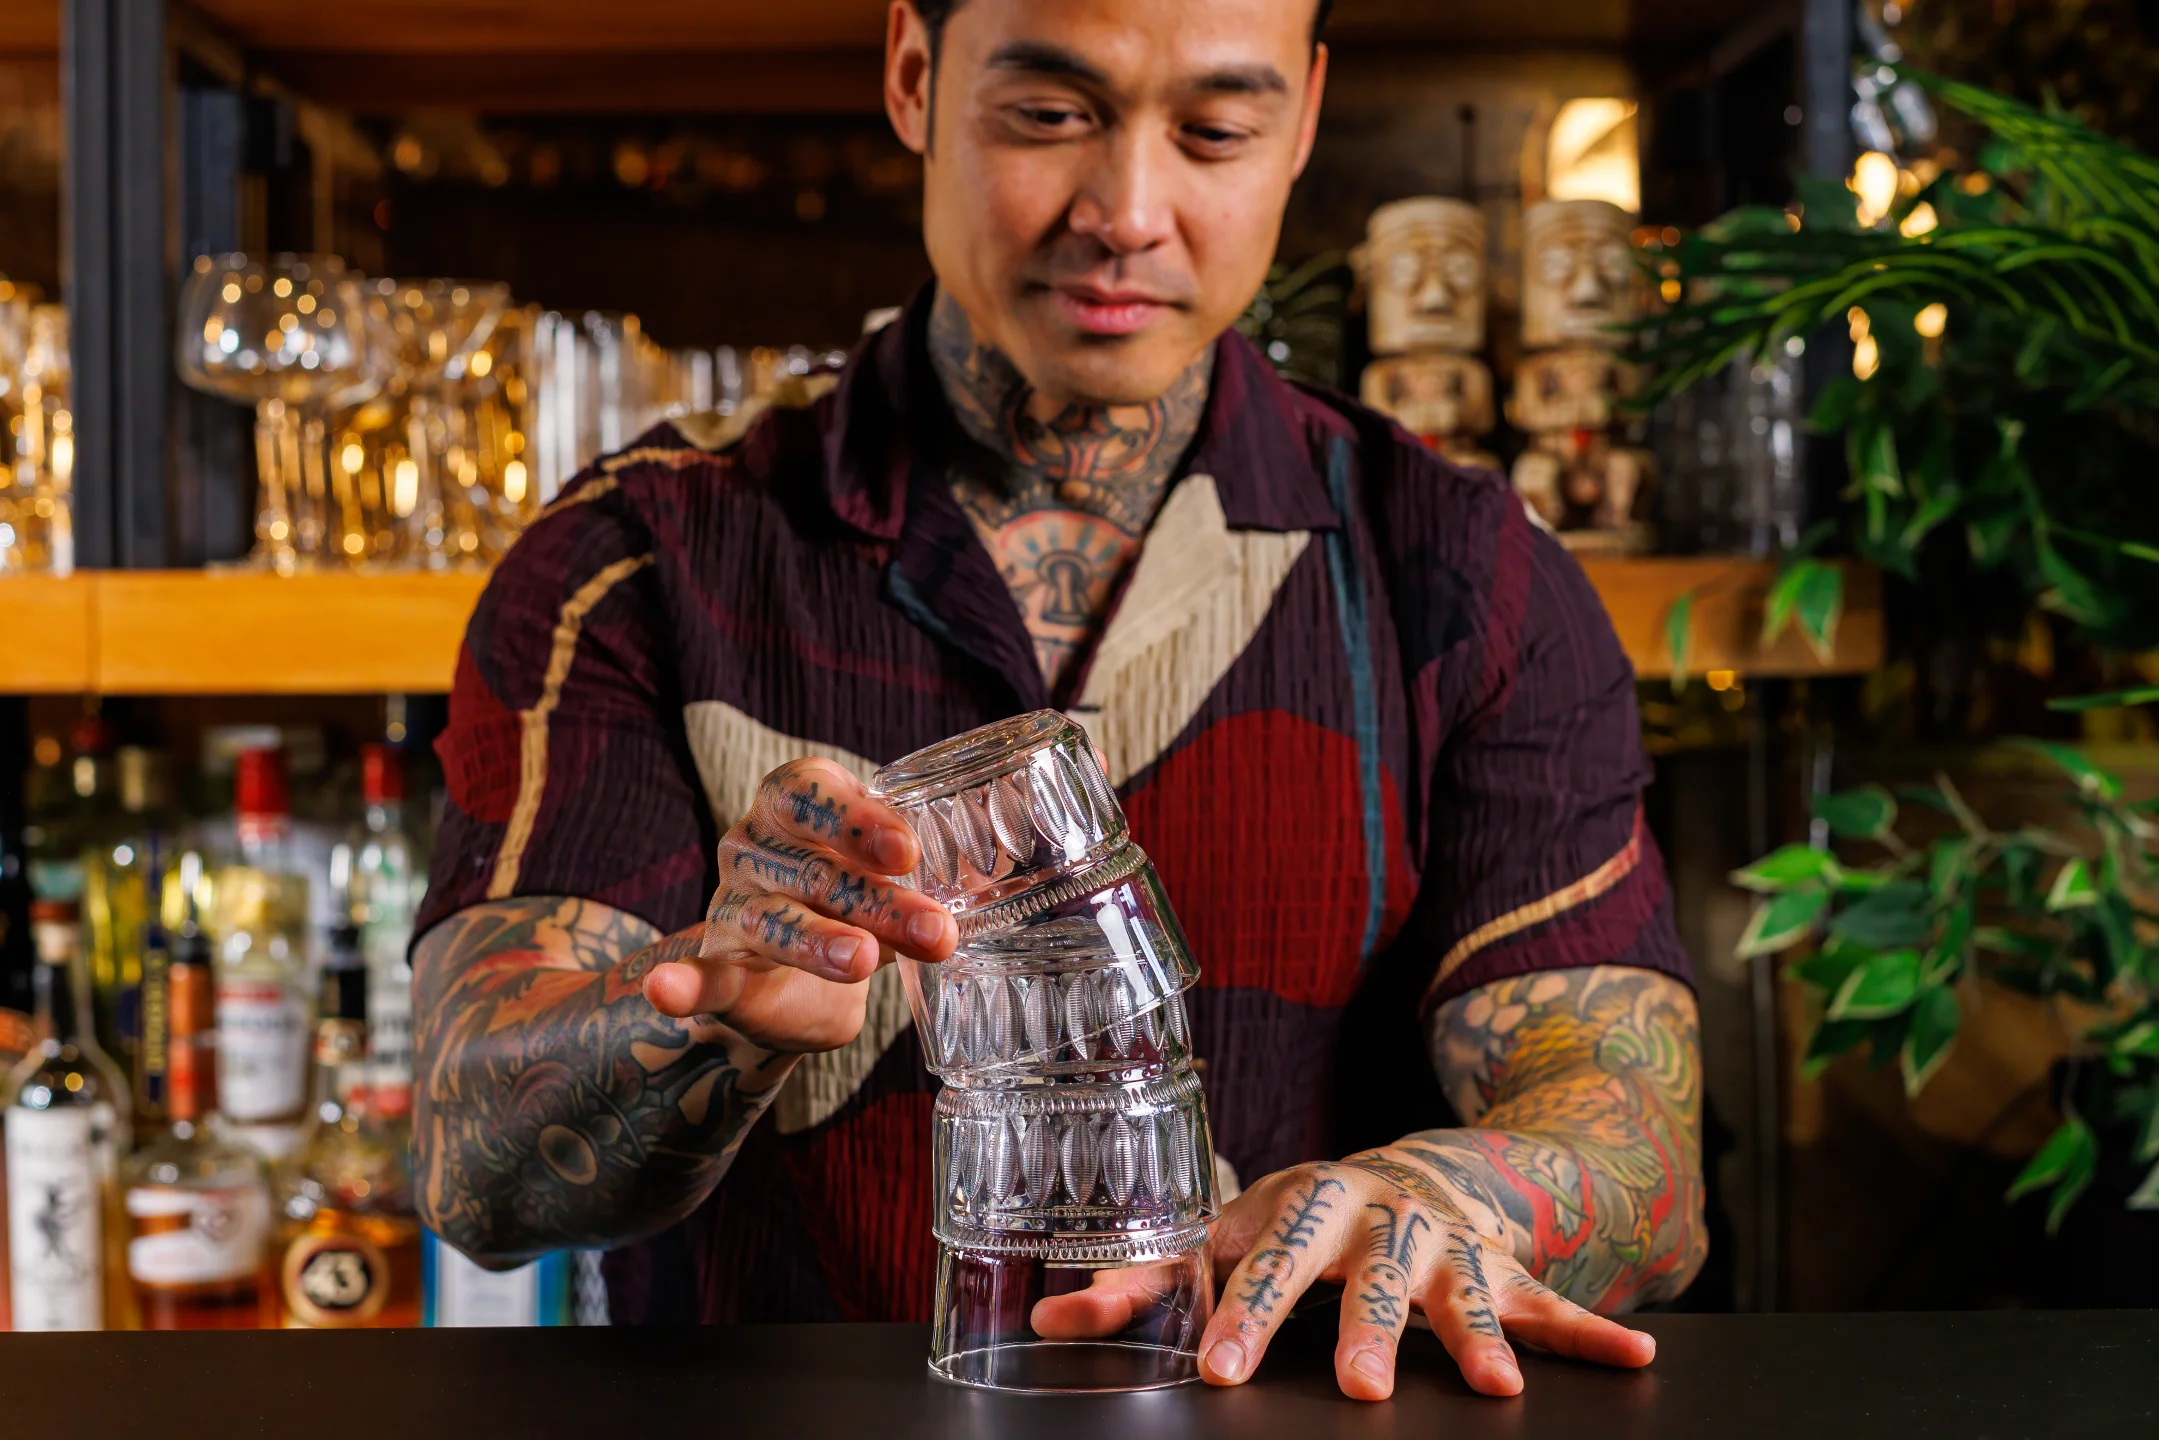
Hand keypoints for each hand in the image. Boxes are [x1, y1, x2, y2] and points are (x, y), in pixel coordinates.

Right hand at [641, 758, 956, 1052]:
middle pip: (811, 866)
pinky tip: (663, 991)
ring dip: (820, 942)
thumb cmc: (859, 905)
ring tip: (865, 961)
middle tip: (936, 931)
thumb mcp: (904, 878)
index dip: (855, 816)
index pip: (811, 792)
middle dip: (876, 898)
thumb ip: (952, 860)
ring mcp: (730, 908)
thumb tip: (1042, 817)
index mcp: (796, 807)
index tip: (906, 850)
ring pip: (772, 920)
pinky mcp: (718, 970)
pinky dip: (679, 984)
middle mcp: (754, 847)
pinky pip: (699, 976)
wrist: (799, 988)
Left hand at [1032, 1145, 1654, 1400]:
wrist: (1413, 1171)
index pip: (1260, 1257)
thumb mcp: (1227, 1235)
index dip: (1240, 1310)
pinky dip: (1594, 1333)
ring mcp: (1446, 1240)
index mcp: (1298, 1205)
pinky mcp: (1507, 1267)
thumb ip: (1145, 1282)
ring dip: (1479, 1337)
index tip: (1218, 1368)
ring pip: (1463, 1287)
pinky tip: (1636, 1359)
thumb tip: (1047, 1317)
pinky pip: (1551, 1300)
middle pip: (1364, 1273)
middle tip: (1359, 1392)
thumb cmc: (1299, 1219)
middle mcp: (1374, 1215)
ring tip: (1498, 1394)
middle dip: (1363, 1329)